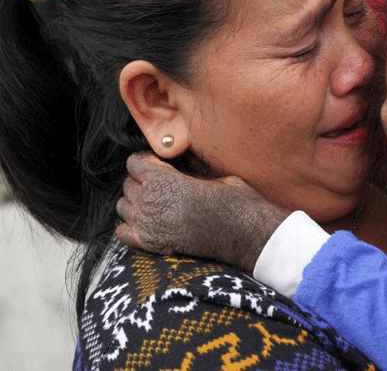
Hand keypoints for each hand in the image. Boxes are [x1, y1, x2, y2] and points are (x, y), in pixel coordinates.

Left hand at [116, 152, 289, 271]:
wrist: (246, 234)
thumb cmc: (235, 200)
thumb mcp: (214, 174)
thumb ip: (189, 167)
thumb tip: (180, 159)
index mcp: (163, 180)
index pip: (134, 162)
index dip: (148, 160)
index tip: (160, 164)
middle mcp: (150, 202)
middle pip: (128, 184)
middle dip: (142, 180)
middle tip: (163, 183)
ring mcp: (149, 226)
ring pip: (123, 207)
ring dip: (136, 202)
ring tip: (158, 202)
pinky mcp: (153, 245)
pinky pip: (123, 233)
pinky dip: (131, 227)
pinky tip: (150, 222)